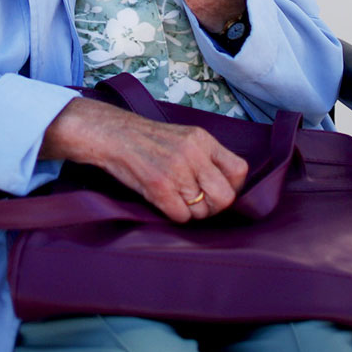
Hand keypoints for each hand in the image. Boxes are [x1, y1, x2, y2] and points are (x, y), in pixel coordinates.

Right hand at [41, 97, 248, 222]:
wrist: (112, 134)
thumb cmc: (147, 139)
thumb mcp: (184, 137)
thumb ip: (206, 157)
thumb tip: (227, 187)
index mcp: (203, 139)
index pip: (239, 170)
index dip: (233, 187)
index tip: (219, 190)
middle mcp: (194, 153)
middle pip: (225, 197)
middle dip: (214, 207)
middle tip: (200, 204)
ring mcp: (176, 170)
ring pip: (202, 211)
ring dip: (191, 213)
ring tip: (177, 200)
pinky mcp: (159, 187)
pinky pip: (181, 216)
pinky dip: (175, 215)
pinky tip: (164, 202)